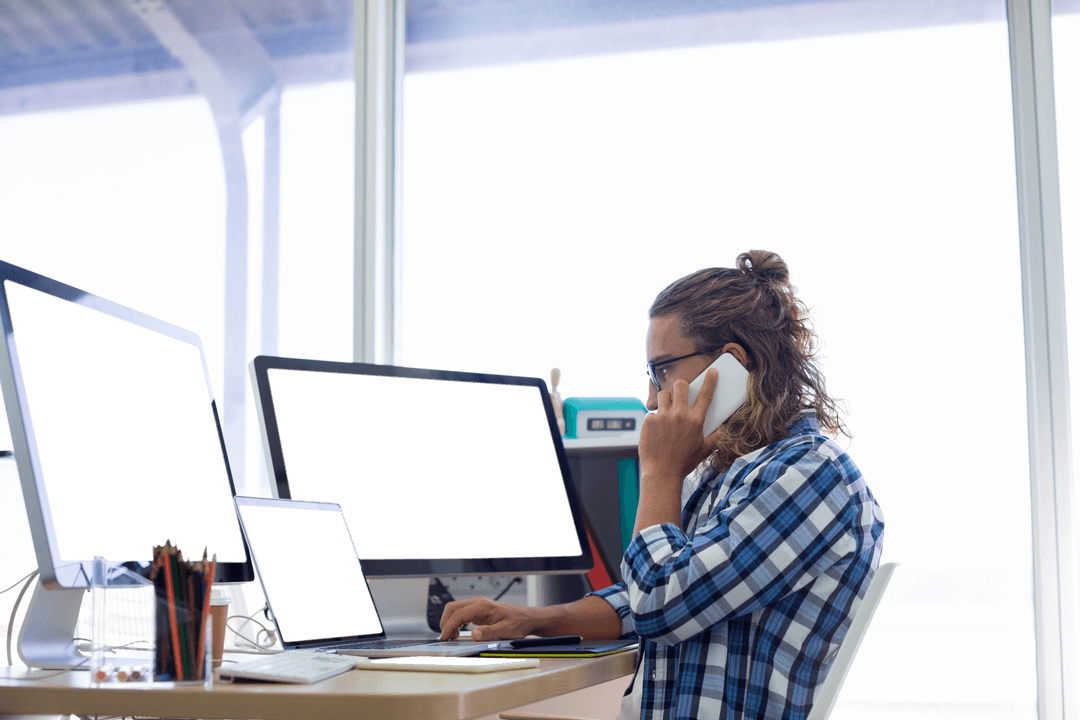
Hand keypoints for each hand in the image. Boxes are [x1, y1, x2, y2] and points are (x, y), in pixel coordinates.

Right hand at [438, 597, 538, 640]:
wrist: (526, 618)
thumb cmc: (518, 623)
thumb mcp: (505, 630)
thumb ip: (489, 632)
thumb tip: (474, 635)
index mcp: (483, 606)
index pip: (459, 614)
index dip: (449, 626)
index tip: (444, 637)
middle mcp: (478, 603)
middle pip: (453, 608)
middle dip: (446, 622)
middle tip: (445, 638)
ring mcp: (477, 606)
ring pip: (455, 610)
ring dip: (450, 623)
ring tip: (452, 637)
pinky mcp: (478, 611)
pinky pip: (461, 614)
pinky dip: (456, 623)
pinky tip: (458, 633)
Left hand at [639, 368, 718, 486]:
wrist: (662, 474)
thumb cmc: (683, 463)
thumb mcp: (702, 451)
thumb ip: (713, 439)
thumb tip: (721, 432)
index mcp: (695, 420)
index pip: (706, 394)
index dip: (710, 381)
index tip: (712, 372)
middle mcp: (679, 415)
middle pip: (680, 385)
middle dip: (681, 386)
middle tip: (680, 393)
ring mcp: (663, 416)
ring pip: (663, 395)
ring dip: (666, 400)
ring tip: (666, 411)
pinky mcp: (649, 421)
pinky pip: (652, 412)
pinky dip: (654, 419)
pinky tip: (656, 431)